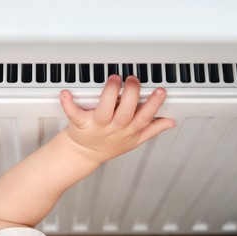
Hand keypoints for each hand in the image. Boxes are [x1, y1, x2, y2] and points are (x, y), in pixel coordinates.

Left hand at [59, 75, 175, 163]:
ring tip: (114, 80)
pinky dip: (69, 104)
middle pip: (126, 113)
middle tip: (133, 80)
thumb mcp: (134, 141)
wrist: (84, 154)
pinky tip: (66, 94)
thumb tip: (170, 122)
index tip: (160, 91)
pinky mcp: (80, 124)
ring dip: (110, 95)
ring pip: (105, 111)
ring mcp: (97, 126)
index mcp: (128, 131)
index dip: (154, 105)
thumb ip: (152, 129)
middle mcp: (114, 128)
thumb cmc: (109, 145)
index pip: (144, 118)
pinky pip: (74, 114)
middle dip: (132, 95)